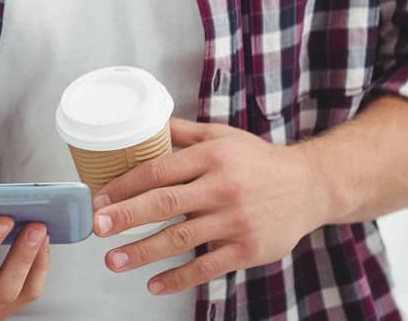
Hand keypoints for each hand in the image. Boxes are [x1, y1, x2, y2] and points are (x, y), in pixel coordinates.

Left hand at [90, 118, 329, 296]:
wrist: (310, 186)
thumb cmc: (258, 160)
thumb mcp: (222, 136)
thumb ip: (182, 133)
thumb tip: (144, 124)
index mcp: (211, 158)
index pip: (158, 171)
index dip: (125, 185)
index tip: (99, 200)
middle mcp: (222, 188)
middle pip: (165, 204)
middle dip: (126, 218)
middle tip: (97, 229)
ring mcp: (235, 221)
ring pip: (181, 238)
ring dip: (143, 252)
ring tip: (114, 260)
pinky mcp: (248, 250)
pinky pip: (208, 267)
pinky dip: (179, 278)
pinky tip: (154, 283)